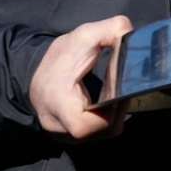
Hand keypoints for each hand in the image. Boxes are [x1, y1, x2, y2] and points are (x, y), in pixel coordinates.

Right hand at [30, 15, 133, 142]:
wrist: (39, 76)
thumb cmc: (59, 58)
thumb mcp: (83, 36)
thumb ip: (111, 30)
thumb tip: (132, 34)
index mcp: (57, 105)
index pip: (84, 126)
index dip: (108, 111)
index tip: (114, 90)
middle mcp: (59, 128)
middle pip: (103, 131)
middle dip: (118, 108)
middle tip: (122, 88)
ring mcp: (66, 138)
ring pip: (104, 133)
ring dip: (116, 113)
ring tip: (116, 93)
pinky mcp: (73, 139)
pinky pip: (99, 133)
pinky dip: (109, 118)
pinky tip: (109, 102)